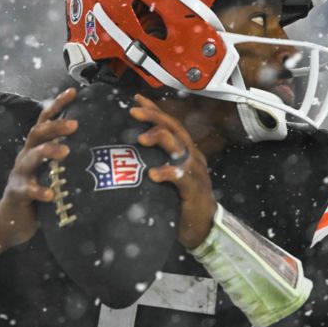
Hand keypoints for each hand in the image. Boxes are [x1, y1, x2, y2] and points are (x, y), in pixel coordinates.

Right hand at [0, 88, 77, 261]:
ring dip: (48, 152)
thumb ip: (66, 157)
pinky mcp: (18, 194)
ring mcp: (20, 174)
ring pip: (31, 158)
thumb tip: (98, 144)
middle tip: (75, 124)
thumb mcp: (52, 170)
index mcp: (36, 148)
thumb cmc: (38, 191)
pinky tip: (50, 194)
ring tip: (65, 151)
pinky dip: (39, 191)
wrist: (9, 220)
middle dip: (55, 126)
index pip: (45, 121)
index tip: (73, 92)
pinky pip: (28, 190)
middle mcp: (26, 156)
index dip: (57, 105)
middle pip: (38, 134)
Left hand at [130, 93, 216, 248]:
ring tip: (141, 138)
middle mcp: (192, 157)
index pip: (170, 124)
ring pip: (180, 147)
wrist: (202, 227)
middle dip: (154, 117)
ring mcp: (195, 172)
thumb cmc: (180, 202)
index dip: (155, 110)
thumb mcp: (167, 177)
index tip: (136, 99)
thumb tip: (125, 153)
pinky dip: (168, 173)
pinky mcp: (195, 190)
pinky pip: (182, 177)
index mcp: (185, 151)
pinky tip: (153, 174)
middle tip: (133, 111)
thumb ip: (154, 163)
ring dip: (160, 139)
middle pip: (175, 129)